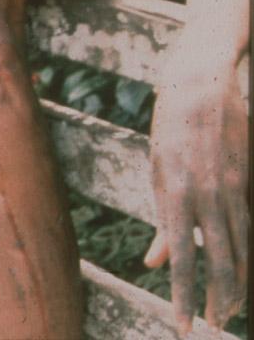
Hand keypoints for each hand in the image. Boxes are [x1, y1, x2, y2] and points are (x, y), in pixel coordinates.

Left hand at [145, 54, 248, 335]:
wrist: (200, 83)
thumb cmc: (170, 128)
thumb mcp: (158, 170)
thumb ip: (163, 220)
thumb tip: (154, 261)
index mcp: (177, 193)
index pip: (182, 259)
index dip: (183, 297)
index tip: (182, 326)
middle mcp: (208, 194)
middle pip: (220, 262)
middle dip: (217, 300)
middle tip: (213, 324)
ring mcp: (234, 187)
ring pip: (242, 249)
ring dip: (235, 283)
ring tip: (229, 308)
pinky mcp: (250, 178)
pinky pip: (251, 225)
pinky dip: (248, 253)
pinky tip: (243, 271)